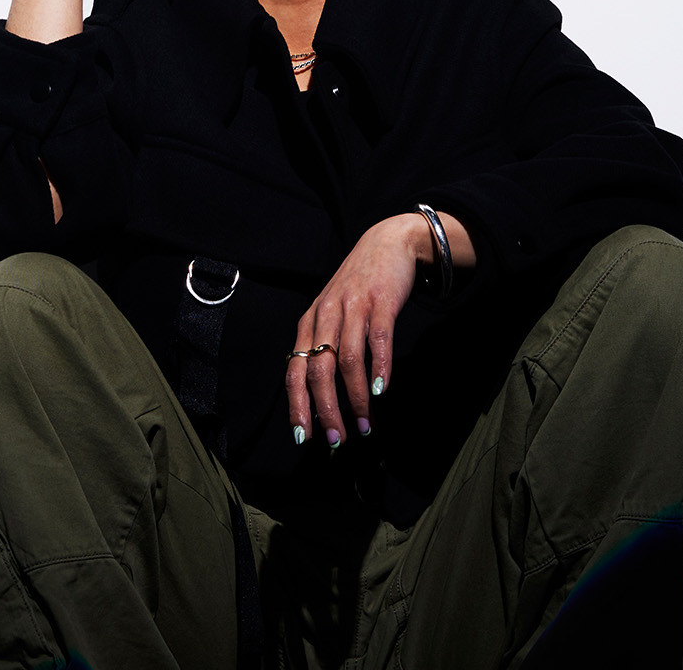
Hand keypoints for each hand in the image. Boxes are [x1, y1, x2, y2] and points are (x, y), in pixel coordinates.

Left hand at [286, 214, 429, 448]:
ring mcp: (353, 307)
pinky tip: (381, 391)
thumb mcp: (332, 314)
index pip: (295, 370)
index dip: (298, 405)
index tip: (305, 437)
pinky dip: (378, 368)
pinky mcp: (380, 301)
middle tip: (336, 439)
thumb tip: (321, 398)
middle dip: (326, 410)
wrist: (387, 243)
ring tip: (365, 425)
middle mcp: (325, 316)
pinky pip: (377, 339)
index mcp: (309, 323)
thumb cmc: (358, 288)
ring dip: (355, 398)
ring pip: (347, 360)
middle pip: (318, 370)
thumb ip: (324, 348)